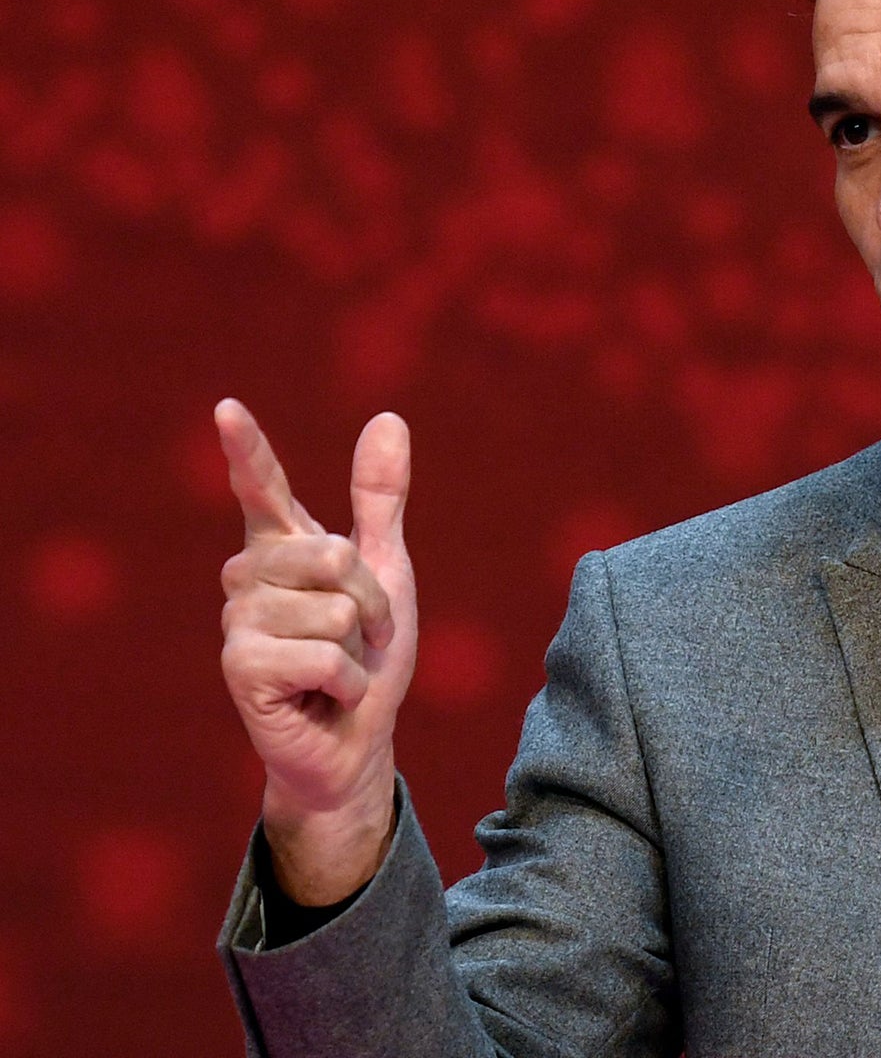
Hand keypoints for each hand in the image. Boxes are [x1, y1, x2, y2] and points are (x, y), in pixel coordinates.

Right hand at [216, 399, 418, 903]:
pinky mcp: (241, 670)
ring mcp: (238, 624)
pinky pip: (326, 656)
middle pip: (334, 555)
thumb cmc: (367, 653)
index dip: (246, 448)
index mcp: (283, 547)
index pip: (262, 487)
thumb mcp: (388, 568)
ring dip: (361, 646)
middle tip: (359, 636)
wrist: (356, 739)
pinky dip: (348, 682)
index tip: (226, 407)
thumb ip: (379, 499)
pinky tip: (325, 697)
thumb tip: (387, 417)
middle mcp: (249, 578)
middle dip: (371, 601)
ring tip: (339, 669)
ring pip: (335, 609)